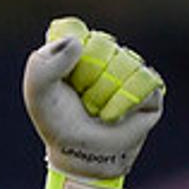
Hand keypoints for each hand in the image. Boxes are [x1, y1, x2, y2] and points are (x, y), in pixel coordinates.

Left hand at [22, 17, 164, 188]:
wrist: (80, 155)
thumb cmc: (58, 122)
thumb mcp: (37, 92)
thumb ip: (42, 64)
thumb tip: (78, 44)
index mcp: (81, 50)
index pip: (82, 33)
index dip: (74, 54)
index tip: (66, 79)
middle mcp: (108, 56)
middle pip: (105, 46)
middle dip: (87, 78)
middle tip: (81, 99)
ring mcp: (131, 72)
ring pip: (125, 63)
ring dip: (104, 92)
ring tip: (97, 109)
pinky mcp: (151, 92)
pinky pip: (144, 83)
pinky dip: (123, 102)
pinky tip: (112, 114)